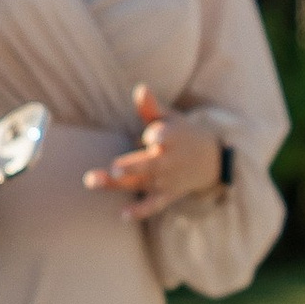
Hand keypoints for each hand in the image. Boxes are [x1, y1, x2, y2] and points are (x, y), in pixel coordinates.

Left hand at [84, 85, 224, 221]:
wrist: (212, 162)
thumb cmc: (183, 134)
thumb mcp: (171, 118)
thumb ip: (151, 107)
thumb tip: (140, 88)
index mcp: (173, 138)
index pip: (167, 137)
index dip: (159, 136)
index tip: (150, 137)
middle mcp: (169, 161)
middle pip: (148, 165)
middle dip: (131, 167)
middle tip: (114, 168)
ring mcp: (167, 180)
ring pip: (140, 183)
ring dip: (118, 184)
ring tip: (92, 181)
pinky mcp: (166, 195)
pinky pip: (153, 205)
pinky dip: (140, 211)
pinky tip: (122, 215)